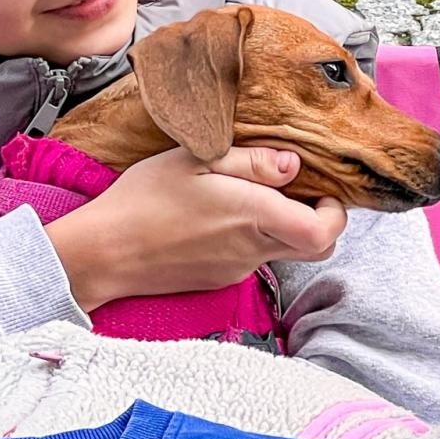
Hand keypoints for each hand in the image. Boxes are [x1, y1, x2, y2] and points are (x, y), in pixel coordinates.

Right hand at [45, 145, 347, 312]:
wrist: (104, 253)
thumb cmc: (143, 199)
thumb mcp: (194, 160)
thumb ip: (250, 161)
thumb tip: (292, 165)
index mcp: (252, 214)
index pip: (323, 232)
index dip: (336, 213)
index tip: (321, 190)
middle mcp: (251, 248)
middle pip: (315, 249)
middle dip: (318, 221)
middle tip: (298, 193)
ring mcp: (236, 269)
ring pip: (283, 252)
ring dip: (281, 227)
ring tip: (246, 197)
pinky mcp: (217, 278)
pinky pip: (251, 259)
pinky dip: (249, 238)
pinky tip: (215, 217)